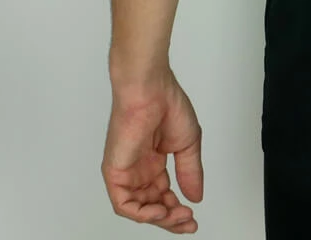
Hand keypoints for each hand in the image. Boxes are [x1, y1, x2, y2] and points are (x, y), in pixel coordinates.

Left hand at [101, 68, 203, 232]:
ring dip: (158, 218)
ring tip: (177, 216)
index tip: (193, 215)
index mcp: (154, 161)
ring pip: (138, 209)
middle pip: (152, 205)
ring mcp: (126, 171)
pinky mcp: (114, 171)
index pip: (163, 195)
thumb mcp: (188, 143)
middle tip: (187, 223)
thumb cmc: (167, 104)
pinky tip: (158, 212)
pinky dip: (141, 213)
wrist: (151, 88)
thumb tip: (196, 196)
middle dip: (170, 218)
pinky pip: (123, 203)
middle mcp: (139, 169)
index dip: (177, 209)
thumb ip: (190, 172)